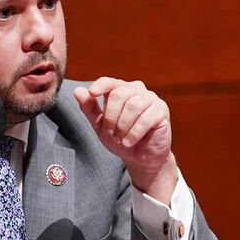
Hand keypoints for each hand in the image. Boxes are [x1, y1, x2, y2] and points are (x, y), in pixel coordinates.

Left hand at [74, 77, 177, 203]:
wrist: (140, 157)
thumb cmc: (120, 138)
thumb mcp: (100, 125)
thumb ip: (89, 108)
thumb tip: (77, 91)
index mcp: (120, 90)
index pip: (109, 82)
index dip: (100, 86)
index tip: (92, 93)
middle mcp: (137, 90)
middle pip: (119, 95)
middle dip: (110, 118)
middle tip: (110, 134)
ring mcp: (151, 99)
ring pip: (132, 106)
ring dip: (122, 126)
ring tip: (120, 139)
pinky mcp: (161, 110)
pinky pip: (145, 119)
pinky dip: (134, 133)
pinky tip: (129, 142)